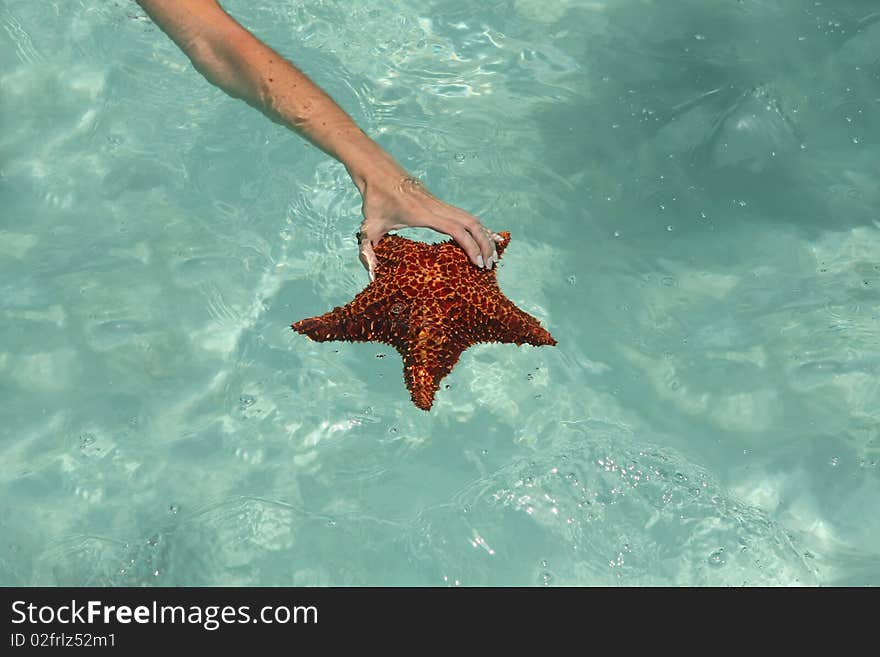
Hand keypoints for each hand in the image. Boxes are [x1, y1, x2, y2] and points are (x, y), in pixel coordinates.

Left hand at [350, 156, 499, 280]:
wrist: (376, 170)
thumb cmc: (374, 198)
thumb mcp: (369, 227)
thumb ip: (368, 252)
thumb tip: (370, 275)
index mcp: (424, 214)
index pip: (457, 230)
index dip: (471, 247)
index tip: (478, 264)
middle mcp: (437, 207)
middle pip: (472, 223)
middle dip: (485, 244)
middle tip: (490, 265)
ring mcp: (440, 203)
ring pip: (471, 218)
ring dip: (484, 235)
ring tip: (492, 255)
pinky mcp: (439, 203)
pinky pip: (464, 215)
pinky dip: (478, 226)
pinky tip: (487, 236)